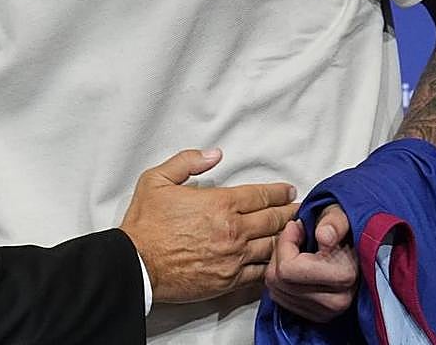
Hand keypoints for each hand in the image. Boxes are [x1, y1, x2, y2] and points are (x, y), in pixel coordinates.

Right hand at [120, 149, 297, 302]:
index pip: (260, 195)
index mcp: (219, 204)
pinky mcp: (230, 280)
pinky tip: (277, 260)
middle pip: (273, 220)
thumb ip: (187, 162)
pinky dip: (273, 264)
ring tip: (293, 233)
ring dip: (286, 238)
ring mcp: (234, 258)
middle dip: (289, 212)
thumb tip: (214, 154)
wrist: (137, 264)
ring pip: (272, 246)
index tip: (288, 191)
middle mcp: (233, 231)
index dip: (278, 192)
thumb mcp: (157, 179)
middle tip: (298, 209)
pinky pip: (261, 272)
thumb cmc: (145, 223)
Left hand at [265, 204, 357, 320]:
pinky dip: (282, 280)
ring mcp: (326, 312)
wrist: (359, 249)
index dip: (285, 243)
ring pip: (276, 290)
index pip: (288, 268)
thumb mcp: (340, 215)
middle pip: (278, 280)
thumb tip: (324, 236)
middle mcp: (336, 302)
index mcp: (344, 277)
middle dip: (280, 253)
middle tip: (294, 237)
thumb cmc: (344, 229)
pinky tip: (296, 266)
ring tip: (297, 251)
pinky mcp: (316, 316)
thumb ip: (333, 223)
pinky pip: (281, 298)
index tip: (295, 227)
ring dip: (279, 266)